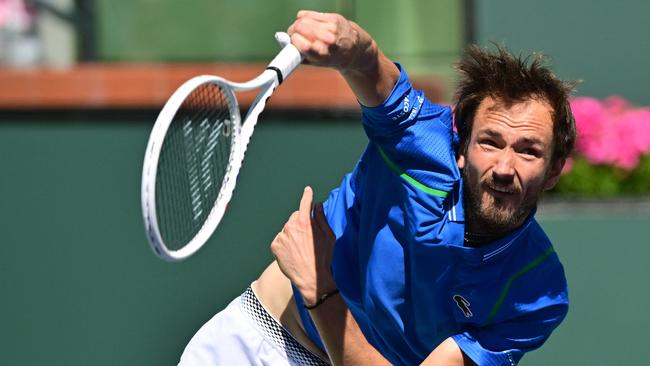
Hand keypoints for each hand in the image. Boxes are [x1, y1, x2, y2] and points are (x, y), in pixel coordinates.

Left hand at [270, 186, 336, 304]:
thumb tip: (318, 205)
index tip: (308, 190)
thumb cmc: (323, 257)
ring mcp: (281, 236)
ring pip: (287, 229)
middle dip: (301, 222)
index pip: (305, 204)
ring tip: (301, 249)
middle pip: (295, 217)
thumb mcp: (329, 236)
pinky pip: (280, 239)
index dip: (307, 196)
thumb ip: (322, 218)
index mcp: (305, 223)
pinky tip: (293, 253)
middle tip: (308, 238)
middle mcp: (291, 227)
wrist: (311, 278)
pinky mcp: (275, 246)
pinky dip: (285, 243)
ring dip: (293, 234)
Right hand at [287, 10, 376, 71]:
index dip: (294, 41)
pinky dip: (305, 18)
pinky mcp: (333, 18)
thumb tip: (282, 40)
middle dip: (293, 31)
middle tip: (295, 36)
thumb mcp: (315, 63)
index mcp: (323, 55)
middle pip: (300, 27)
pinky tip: (308, 24)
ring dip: (299, 24)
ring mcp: (332, 27)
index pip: (301, 43)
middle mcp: (328, 40)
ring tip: (302, 31)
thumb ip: (298, 54)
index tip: (293, 43)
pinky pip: (309, 14)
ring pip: (303, 19)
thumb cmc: (330, 59)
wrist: (355, 51)